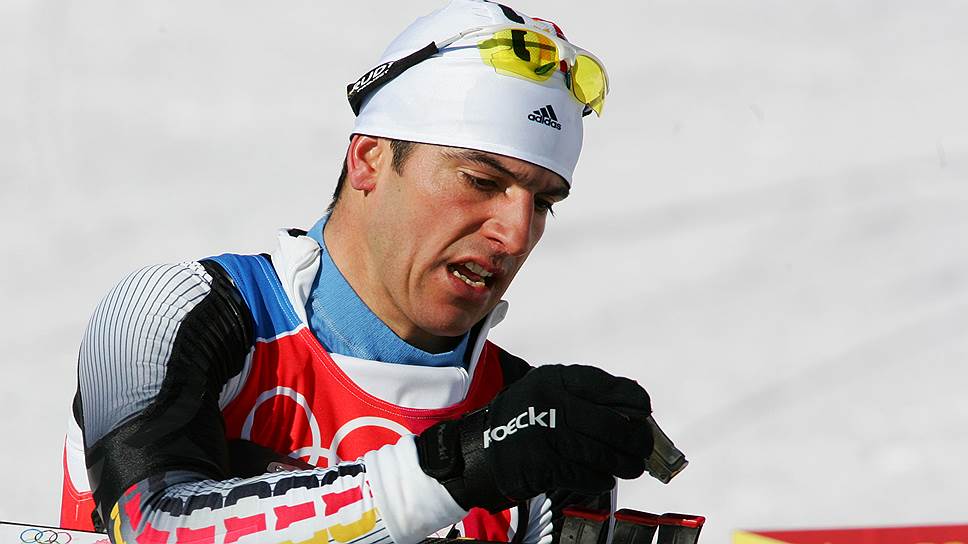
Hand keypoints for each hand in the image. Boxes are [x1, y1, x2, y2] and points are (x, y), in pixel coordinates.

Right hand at [415, 364, 653, 511]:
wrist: (477, 449)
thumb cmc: (522, 420)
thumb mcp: (546, 392)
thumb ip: (584, 397)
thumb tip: (633, 414)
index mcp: (555, 379)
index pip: (607, 386)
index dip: (634, 400)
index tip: (644, 412)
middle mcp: (551, 402)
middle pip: (612, 423)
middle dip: (636, 439)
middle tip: (643, 447)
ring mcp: (547, 435)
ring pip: (604, 453)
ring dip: (624, 463)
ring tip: (630, 466)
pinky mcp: (543, 465)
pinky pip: (587, 475)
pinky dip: (601, 479)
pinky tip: (603, 477)